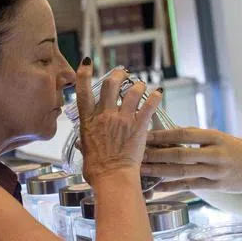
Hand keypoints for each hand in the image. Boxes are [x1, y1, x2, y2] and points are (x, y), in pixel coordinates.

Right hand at [75, 63, 161, 183]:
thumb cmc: (97, 170)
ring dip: (138, 85)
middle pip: (111, 84)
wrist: (112, 178)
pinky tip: (159, 93)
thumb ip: (86, 142)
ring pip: (132, 91)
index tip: (86, 62)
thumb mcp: (85, 152)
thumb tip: (83, 144)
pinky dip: (155, 97)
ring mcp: (122, 119)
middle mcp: (105, 115)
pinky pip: (149, 105)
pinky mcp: (139, 126)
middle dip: (118, 74)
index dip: (83, 73)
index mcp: (88, 120)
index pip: (83, 91)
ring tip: (141, 85)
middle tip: (124, 72)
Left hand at [141, 128, 241, 192]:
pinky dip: (172, 186)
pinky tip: (158, 187)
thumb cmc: (240, 151)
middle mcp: (216, 154)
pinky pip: (190, 186)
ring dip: (159, 171)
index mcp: (216, 137)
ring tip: (141, 169)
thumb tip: (171, 134)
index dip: (163, 135)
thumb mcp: (222, 139)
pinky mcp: (217, 186)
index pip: (184, 133)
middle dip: (156, 154)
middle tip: (136, 152)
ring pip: (182, 171)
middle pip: (180, 153)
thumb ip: (199, 138)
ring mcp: (216, 172)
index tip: (145, 134)